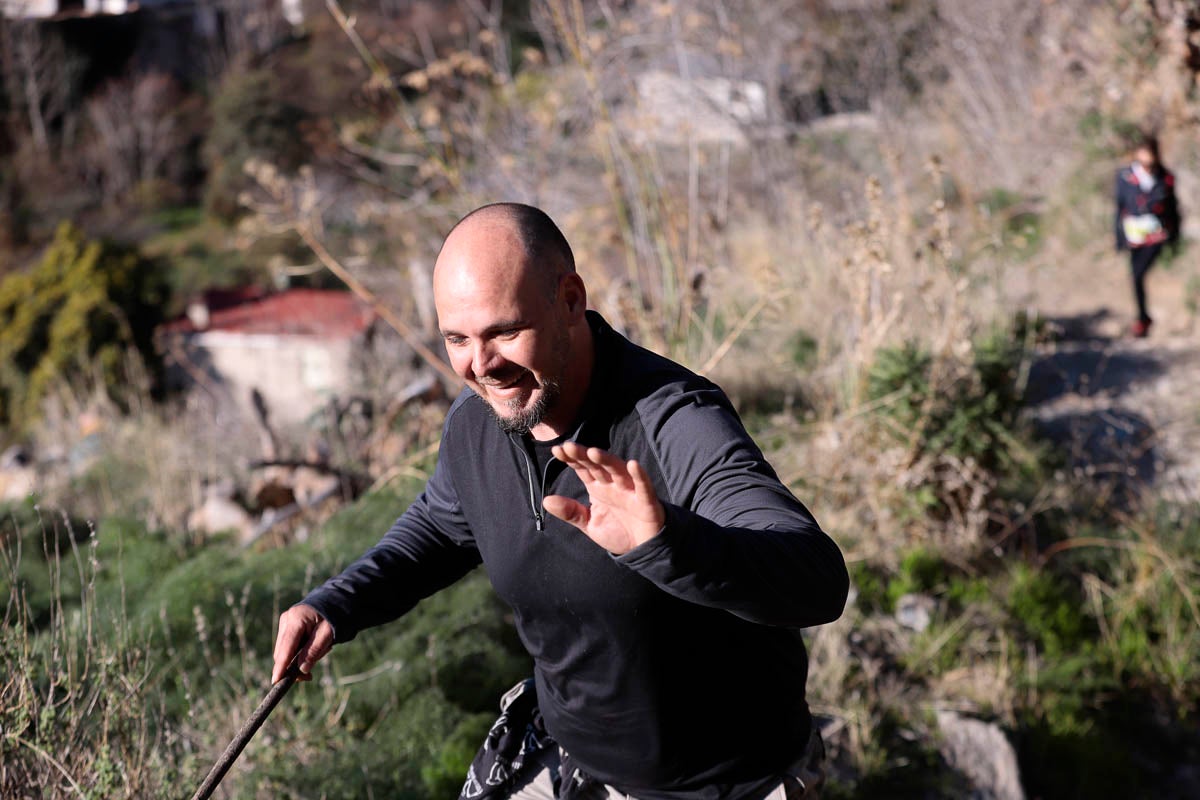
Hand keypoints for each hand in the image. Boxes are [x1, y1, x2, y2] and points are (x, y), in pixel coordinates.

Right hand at [272, 604, 333, 683]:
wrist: (332, 602)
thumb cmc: (332, 616)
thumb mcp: (328, 633)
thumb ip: (314, 650)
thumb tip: (302, 669)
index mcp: (296, 618)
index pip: (286, 647)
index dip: (281, 666)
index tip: (276, 681)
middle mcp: (286, 620)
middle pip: (283, 652)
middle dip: (293, 667)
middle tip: (309, 676)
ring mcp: (285, 623)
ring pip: (285, 652)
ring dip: (298, 660)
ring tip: (320, 651)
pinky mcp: (287, 628)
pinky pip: (289, 647)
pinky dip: (299, 653)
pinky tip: (313, 647)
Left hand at [543, 442, 665, 555]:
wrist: (643, 548)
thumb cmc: (618, 531)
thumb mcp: (589, 524)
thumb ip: (570, 512)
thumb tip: (546, 500)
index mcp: (598, 487)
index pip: (583, 469)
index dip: (572, 459)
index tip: (557, 450)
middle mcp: (613, 485)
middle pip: (598, 465)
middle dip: (584, 456)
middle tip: (570, 446)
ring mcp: (630, 491)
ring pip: (618, 471)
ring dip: (607, 460)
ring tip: (594, 452)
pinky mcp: (647, 501)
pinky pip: (643, 486)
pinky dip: (639, 476)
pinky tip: (633, 464)